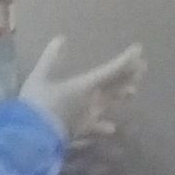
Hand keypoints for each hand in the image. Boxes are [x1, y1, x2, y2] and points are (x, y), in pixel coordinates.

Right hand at [21, 36, 146, 145]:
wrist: (32, 136)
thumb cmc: (36, 104)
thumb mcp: (39, 77)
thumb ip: (50, 58)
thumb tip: (61, 39)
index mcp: (85, 85)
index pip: (111, 70)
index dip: (126, 60)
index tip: (138, 49)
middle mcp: (93, 100)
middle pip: (115, 86)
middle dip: (129, 76)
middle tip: (142, 67)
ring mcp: (89, 117)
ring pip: (110, 104)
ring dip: (121, 96)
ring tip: (133, 91)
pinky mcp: (81, 130)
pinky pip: (97, 126)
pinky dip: (104, 125)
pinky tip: (111, 128)